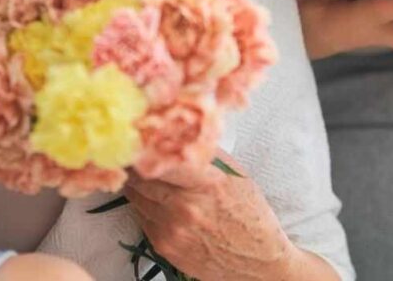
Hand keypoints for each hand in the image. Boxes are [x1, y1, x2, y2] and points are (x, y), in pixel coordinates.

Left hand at [123, 149, 293, 280]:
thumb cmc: (249, 213)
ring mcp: (172, 229)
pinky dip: (145, 205)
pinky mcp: (165, 247)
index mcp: (205, 183)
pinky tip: (158, 200)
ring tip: (145, 175)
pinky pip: (141, 217)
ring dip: (137, 184)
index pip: (160, 157)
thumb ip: (203, 153)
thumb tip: (175, 132)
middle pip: (140, 177)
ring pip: (136, 196)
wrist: (259, 261)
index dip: (145, 146)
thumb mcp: (233, 174)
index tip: (138, 137)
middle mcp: (185, 207)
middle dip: (135, 163)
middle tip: (134, 153)